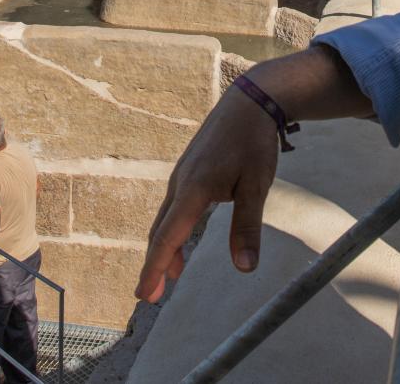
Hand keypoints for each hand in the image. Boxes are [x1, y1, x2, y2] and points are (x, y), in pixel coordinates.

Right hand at [135, 89, 280, 302]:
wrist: (249, 102)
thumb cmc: (254, 143)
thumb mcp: (256, 186)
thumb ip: (247, 228)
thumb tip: (245, 269)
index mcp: (194, 189)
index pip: (168, 238)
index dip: (154, 269)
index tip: (143, 294)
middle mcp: (180, 183)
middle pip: (160, 232)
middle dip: (155, 265)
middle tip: (151, 297)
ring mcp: (182, 176)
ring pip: (166, 219)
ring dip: (164, 248)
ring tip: (170, 276)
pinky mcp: (188, 171)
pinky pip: (173, 207)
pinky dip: (172, 230)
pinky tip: (182, 241)